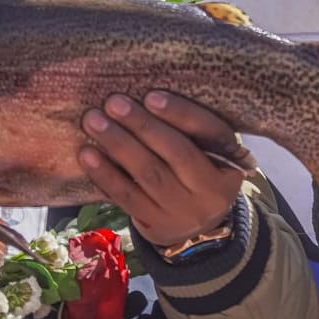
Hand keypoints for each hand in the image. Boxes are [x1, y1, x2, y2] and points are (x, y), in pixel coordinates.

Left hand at [79, 91, 252, 247]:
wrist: (197, 229)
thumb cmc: (197, 171)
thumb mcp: (207, 151)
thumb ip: (188, 127)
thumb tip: (141, 89)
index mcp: (231, 162)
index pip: (210, 132)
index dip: (180, 113)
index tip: (151, 96)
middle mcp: (211, 190)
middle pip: (176, 153)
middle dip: (142, 125)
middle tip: (113, 103)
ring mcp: (183, 211)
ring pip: (148, 174)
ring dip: (118, 144)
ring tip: (93, 121)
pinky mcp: (156, 224)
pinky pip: (128, 196)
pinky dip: (105, 174)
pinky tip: (87, 153)